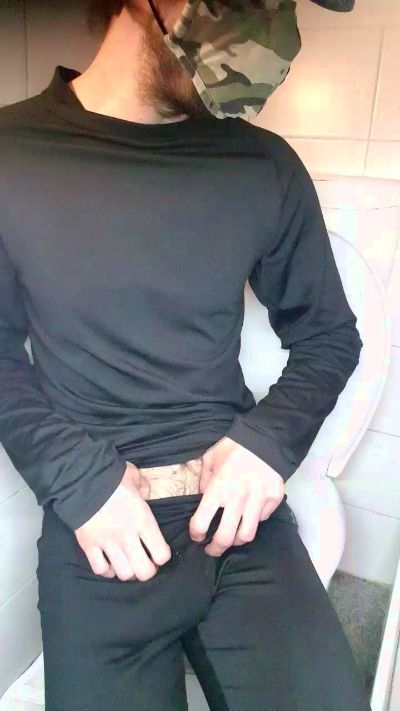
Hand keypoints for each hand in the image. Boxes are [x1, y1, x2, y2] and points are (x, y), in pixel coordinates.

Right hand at [74, 462, 170, 580]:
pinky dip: (106, 570)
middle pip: (144, 572)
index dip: (162, 556)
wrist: (80, 478)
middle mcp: (127, 537)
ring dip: (128, 571)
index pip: (161, 554)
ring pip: (123, 574)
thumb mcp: (135, 477)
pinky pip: (100, 569)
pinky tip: (109, 562)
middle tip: (145, 562)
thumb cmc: (111, 476)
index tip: (158, 550)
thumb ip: (145, 488)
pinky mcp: (88, 546)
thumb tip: (146, 495)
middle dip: (147, 570)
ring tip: (127, 562)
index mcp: (143, 520)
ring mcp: (107, 543)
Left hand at [189, 437, 283, 555]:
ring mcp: (258, 501)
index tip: (196, 535)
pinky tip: (248, 515)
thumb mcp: (210, 457)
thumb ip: (204, 480)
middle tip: (211, 549)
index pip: (201, 523)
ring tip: (231, 538)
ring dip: (236, 541)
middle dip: (215, 549)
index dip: (196, 534)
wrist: (266, 437)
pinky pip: (262, 520)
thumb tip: (202, 498)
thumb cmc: (234, 446)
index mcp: (218, 488)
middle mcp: (238, 498)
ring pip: (246, 536)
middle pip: (225, 538)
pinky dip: (254, 522)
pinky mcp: (274, 500)